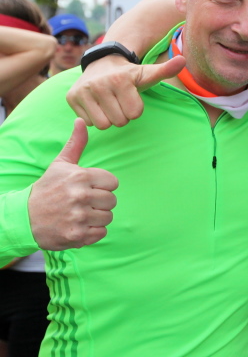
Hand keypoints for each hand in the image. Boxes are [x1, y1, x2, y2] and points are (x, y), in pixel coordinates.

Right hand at [27, 118, 118, 249]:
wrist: (24, 218)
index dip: (102, 186)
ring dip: (97, 218)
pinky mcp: (77, 235)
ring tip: (80, 214)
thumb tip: (81, 120)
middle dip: (100, 202)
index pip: (113, 183)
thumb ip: (76, 144)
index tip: (88, 188)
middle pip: (112, 201)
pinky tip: (78, 225)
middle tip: (82, 203)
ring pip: (108, 217)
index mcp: (80, 177)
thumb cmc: (47, 189)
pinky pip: (101, 233)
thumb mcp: (60, 165)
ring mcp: (79, 217)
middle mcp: (81, 196)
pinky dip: (92, 232)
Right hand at [66, 55, 185, 129]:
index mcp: (120, 79)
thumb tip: (183, 60)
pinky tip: (97, 104)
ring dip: (109, 118)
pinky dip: (95, 117)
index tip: (132, 97)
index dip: (136, 108)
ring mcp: (83, 90)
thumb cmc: (129, 75)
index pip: (135, 114)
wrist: (101, 64)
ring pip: (104, 125)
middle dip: (123, 114)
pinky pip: (89, 123)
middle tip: (120, 101)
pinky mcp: (71, 97)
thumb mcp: (148, 73)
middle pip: (120, 121)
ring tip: (110, 103)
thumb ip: (166, 70)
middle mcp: (99, 83)